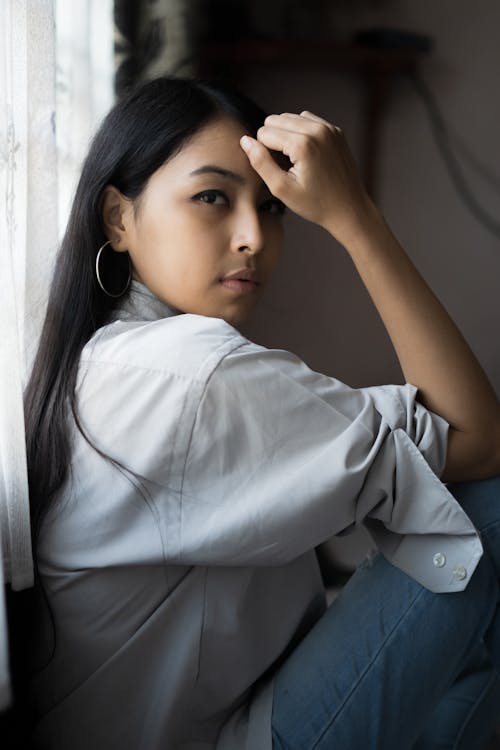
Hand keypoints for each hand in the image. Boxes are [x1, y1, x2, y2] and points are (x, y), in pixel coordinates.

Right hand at [240, 111, 374, 243]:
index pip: (264, 132)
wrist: (349, 208)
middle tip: (286, 167)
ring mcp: (329, 128)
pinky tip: (306, 155)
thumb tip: (245, 140)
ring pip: (290, 117)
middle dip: (274, 141)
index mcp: (303, 144)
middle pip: (275, 120)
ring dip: (286, 135)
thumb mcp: (282, 189)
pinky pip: (307, 120)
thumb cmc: (315, 204)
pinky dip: (301, 133)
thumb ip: (260, 162)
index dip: (264, 153)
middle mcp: (317, 129)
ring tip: (296, 161)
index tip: (279, 172)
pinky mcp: (335, 130)